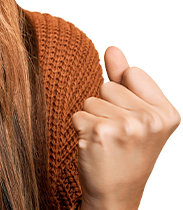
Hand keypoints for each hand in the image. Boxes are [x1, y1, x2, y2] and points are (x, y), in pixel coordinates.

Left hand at [72, 47, 179, 209]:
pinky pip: (77, 114)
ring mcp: (127, 127)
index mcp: (166, 113)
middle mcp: (150, 120)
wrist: (114, 194)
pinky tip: (95, 147)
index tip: (131, 120)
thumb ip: (123, 79)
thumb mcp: (133, 114)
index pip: (131, 73)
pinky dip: (80, 129)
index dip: (123, 95)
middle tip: (116, 135)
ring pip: (90, 100)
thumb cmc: (124, 150)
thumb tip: (113, 48)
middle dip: (105, 106)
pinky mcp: (101, 133)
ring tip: (106, 142)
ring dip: (92, 119)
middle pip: (107, 86)